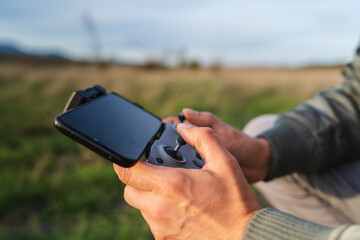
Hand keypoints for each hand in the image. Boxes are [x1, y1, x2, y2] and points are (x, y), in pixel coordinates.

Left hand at [113, 124, 260, 239]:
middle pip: (129, 189)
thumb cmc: (236, 200)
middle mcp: (160, 208)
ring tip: (174, 191)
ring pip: (140, 206)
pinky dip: (159, 211)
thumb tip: (184, 128)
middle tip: (159, 173)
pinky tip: (180, 207)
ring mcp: (161, 227)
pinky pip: (152, 221)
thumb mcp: (225, 161)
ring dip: (150, 195)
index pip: (128, 171)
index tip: (132, 156)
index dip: (125, 159)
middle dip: (139, 178)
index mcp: (171, 185)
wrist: (245, 236)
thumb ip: (202, 138)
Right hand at [163, 109, 271, 182]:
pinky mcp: (199, 175)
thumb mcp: (224, 131)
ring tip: (165, 171)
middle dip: (162, 150)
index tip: (152, 136)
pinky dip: (180, 177)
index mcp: (197, 130)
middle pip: (170, 145)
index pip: (173, 126)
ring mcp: (195, 160)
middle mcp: (193, 145)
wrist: (257, 165)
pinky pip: (185, 175)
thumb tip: (185, 111)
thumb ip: (205, 122)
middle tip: (157, 157)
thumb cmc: (242, 143)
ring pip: (175, 162)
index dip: (161, 130)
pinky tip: (176, 182)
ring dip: (170, 165)